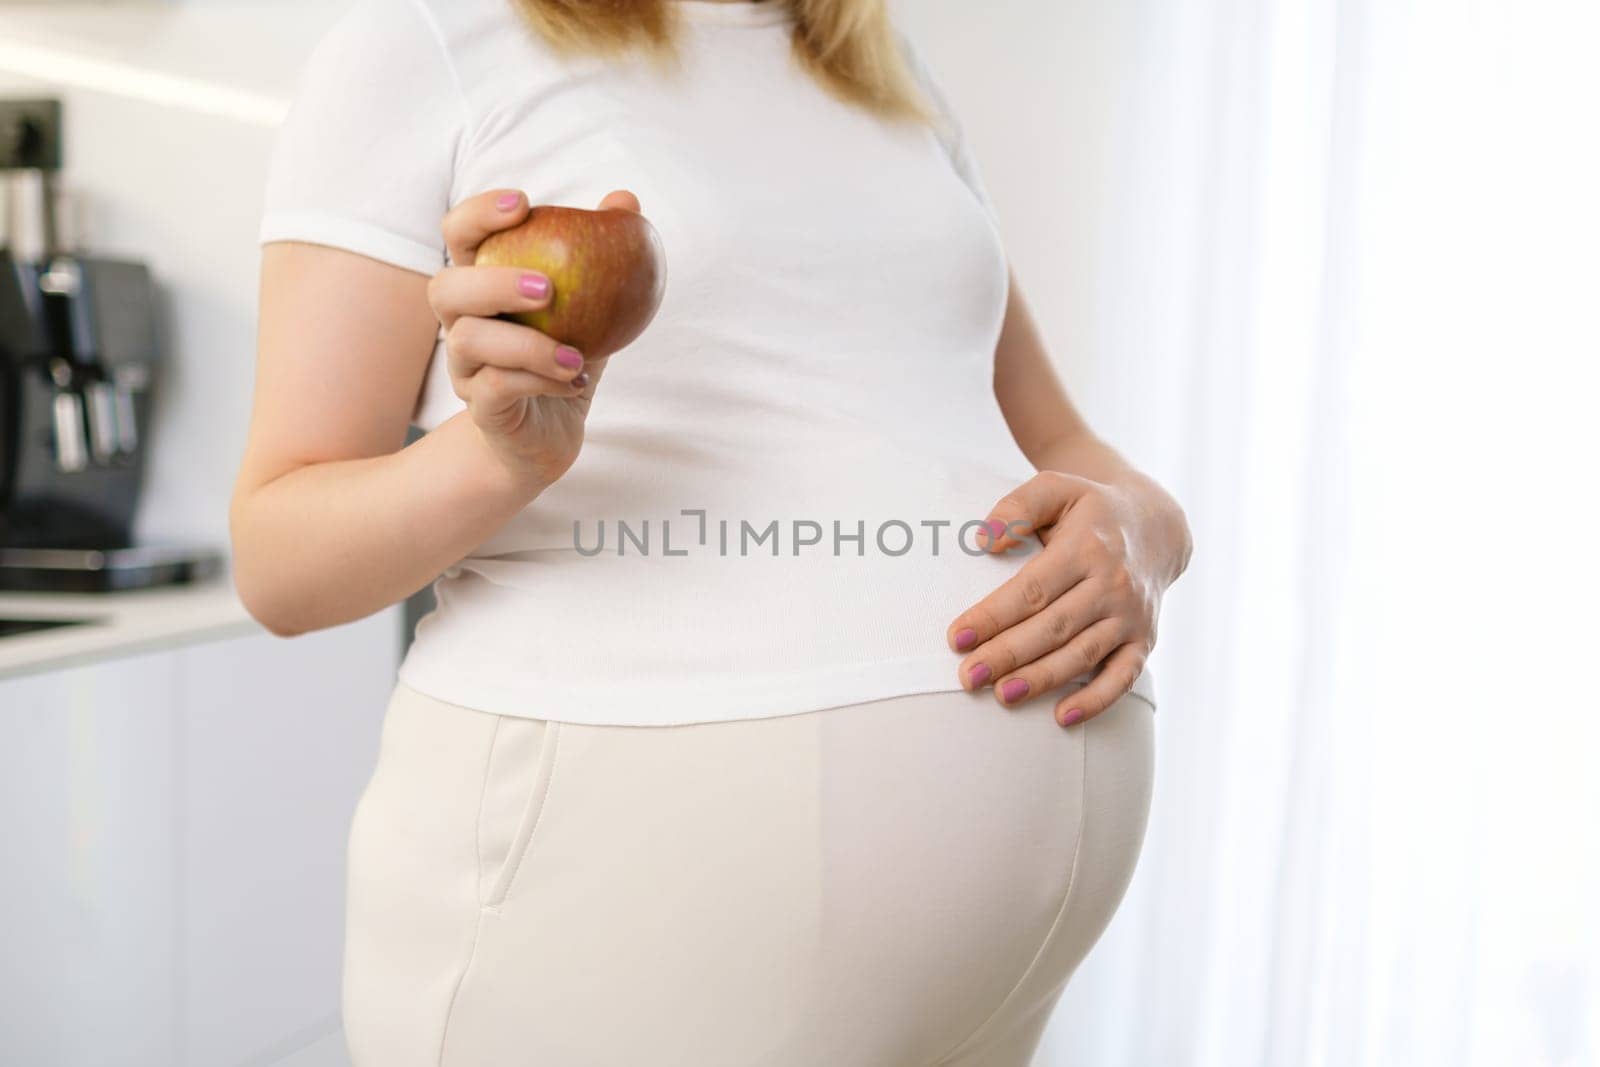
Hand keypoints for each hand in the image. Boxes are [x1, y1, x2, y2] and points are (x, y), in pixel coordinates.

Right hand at [432, 187, 639, 487]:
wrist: (550, 435)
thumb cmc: (563, 359)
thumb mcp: (594, 308)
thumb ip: (607, 257)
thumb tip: (627, 200)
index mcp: (481, 286)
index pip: (459, 236)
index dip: (479, 214)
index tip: (524, 202)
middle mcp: (461, 323)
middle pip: (445, 288)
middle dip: (492, 281)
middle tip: (547, 286)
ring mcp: (465, 369)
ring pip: (467, 341)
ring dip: (526, 343)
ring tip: (576, 353)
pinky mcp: (481, 408)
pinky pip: (498, 388)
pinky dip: (540, 380)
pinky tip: (575, 379)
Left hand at [946, 471, 1186, 726]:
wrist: (1156, 526)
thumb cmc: (1091, 508)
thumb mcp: (1057, 487)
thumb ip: (1018, 507)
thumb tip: (985, 540)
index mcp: (1086, 547)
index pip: (1032, 589)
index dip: (993, 616)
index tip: (956, 638)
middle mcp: (1112, 584)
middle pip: (1053, 627)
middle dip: (1008, 654)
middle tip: (968, 677)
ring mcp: (1130, 616)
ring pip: (1082, 655)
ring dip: (1041, 679)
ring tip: (1002, 696)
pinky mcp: (1144, 639)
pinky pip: (1122, 676)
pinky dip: (1096, 700)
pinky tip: (1062, 717)